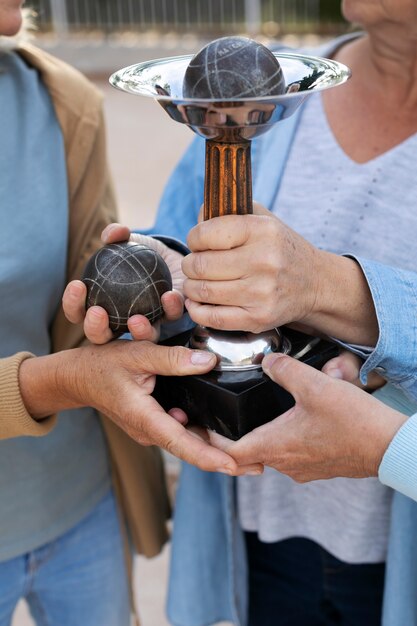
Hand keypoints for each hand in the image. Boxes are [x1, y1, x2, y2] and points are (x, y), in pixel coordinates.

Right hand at [19, 340, 261, 475]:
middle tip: (260, 465)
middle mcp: (150, 431)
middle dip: (225, 460)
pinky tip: (225, 437)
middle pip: (192, 451)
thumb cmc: (103, 366)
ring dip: (217, 450)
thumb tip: (210, 362)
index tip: (237, 467)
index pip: (182, 444)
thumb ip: (173, 359)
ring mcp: (152, 430)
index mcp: (146, 419)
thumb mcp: (138, 355)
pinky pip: (182, 435)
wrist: (78, 377)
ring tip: (250, 454)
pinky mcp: (154, 423)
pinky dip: (203, 438)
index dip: (211, 458)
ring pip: (188, 444)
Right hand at [63, 223, 185, 343]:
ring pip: (139, 339)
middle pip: (101, 336)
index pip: (78, 312)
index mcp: (100, 306)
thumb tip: (111, 234)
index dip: (72, 304)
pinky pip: (170, 317)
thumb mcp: (128, 241)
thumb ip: (117, 236)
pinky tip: (169, 296)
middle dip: (95, 329)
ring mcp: (146, 325)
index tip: (77, 285)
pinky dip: (169, 307)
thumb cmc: (139, 253)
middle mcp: (120, 322)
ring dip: (137, 333)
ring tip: (135, 320)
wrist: (172, 256)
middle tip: (97, 312)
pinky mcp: (171, 319)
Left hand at [183, 203, 319, 332]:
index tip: (198, 243)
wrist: (314, 283)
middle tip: (194, 265)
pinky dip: (197, 310)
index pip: (205, 234)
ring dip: (191, 287)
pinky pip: (212, 318)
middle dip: (189, 265)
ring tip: (197, 282)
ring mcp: (261, 293)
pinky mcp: (258, 318)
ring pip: (203, 292)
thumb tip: (198, 219)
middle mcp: (263, 261)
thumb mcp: (262, 220)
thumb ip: (227, 213)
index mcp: (262, 230)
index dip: (194, 239)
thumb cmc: (279, 249)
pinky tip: (198, 303)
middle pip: (200, 265)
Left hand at [209, 353, 405, 480]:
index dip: (209, 440)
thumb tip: (268, 361)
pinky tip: (285, 423)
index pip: (228, 452)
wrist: (388, 446)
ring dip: (256, 438)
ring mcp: (302, 469)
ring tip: (248, 418)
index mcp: (275, 446)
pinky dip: (279, 441)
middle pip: (245, 455)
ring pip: (268, 454)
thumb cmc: (353, 422)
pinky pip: (289, 455)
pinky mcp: (317, 467)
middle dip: (230, 438)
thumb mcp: (315, 385)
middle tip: (219, 419)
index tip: (199, 426)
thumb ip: (285, 370)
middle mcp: (285, 463)